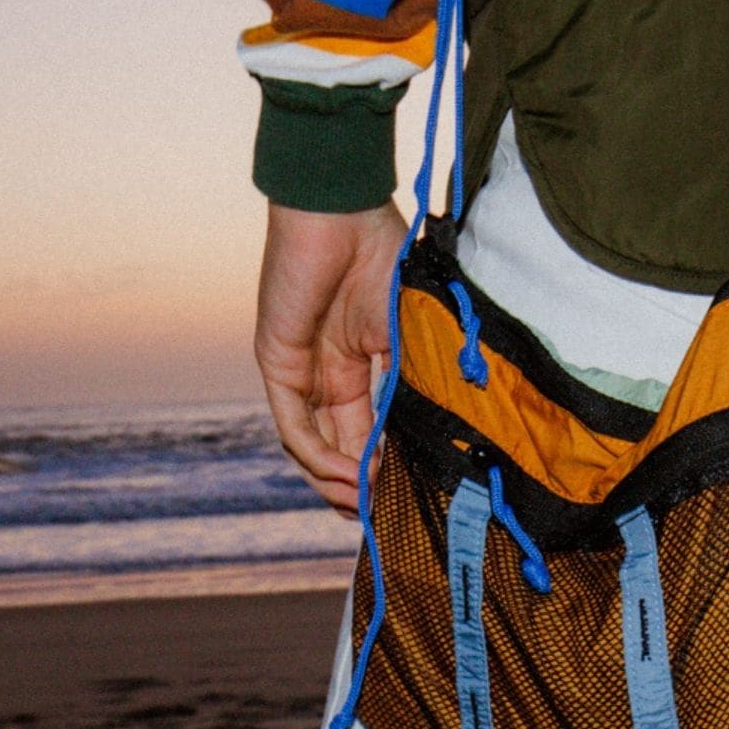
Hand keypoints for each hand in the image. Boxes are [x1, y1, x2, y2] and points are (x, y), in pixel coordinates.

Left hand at [254, 201, 408, 515]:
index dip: (390, 465)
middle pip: (342, 445)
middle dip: (362, 485)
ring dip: (338, 481)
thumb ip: (422, 384)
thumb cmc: (388, 258)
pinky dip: (320, 457)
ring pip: (315, 445)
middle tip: (384, 517)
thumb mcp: (417, 335)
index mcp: (367, 361)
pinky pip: (295, 426)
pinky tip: (349, 477)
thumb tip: (448, 440)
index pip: (373, 428)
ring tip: (366, 506)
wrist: (342, 211)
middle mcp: (331, 371)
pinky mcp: (279, 363)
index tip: (412, 496)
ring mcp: (303, 369)